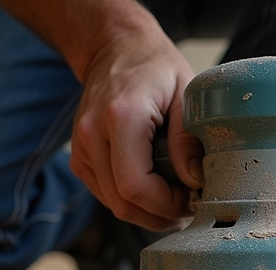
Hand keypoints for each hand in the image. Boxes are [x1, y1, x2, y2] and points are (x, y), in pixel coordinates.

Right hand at [69, 31, 203, 230]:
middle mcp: (93, 134)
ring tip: (177, 198)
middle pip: (123, 203)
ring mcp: (81, 148)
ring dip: (148, 212)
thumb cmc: (156, 68)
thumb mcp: (187, 93)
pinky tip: (156, 190)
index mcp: (122, 117)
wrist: (116, 49)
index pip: (135, 186)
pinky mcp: (80, 158)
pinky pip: (107, 195)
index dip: (166, 205)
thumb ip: (189, 138)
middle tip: (189, 206)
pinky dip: (133, 201)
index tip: (192, 198)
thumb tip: (195, 180)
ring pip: (114, 205)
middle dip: (160, 215)